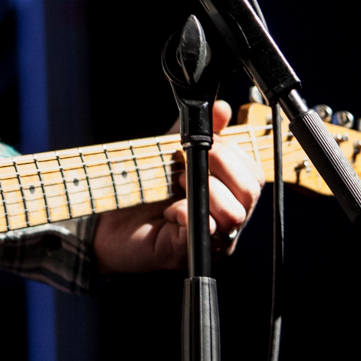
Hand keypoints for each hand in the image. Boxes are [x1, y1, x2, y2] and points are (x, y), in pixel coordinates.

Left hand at [93, 99, 263, 273]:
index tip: (202, 146)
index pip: (254, 174)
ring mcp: (212, 240)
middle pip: (251, 191)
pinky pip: (205, 231)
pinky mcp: (190, 251)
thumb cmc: (142, 188)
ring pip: (235, 213)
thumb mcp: (171, 152)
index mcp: (228, 195)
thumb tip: (222, 109)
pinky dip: (186, 212)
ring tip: (178, 186)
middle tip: (186, 167)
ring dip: (204, 190)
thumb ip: (197, 132)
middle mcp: (227, 221)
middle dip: (219, 167)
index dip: (231, 153)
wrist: (106, 221)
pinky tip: (169, 209)